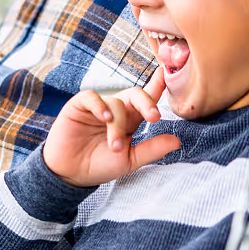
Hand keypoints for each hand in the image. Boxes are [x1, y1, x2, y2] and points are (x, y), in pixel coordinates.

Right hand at [42, 72, 180, 186]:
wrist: (70, 174)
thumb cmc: (99, 166)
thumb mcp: (129, 160)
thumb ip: (152, 150)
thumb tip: (178, 141)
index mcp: (130, 121)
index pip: (146, 100)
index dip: (157, 86)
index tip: (166, 75)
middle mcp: (116, 110)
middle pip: (135, 94)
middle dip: (147, 102)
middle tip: (154, 117)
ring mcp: (98, 107)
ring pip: (115, 103)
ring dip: (117, 125)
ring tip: (114, 145)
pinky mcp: (79, 106)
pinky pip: (92, 97)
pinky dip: (100, 106)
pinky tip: (105, 119)